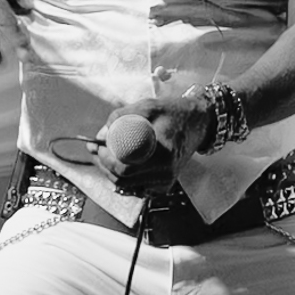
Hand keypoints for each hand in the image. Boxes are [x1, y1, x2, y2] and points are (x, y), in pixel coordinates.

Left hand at [93, 93, 213, 193]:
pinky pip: (134, 187)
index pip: (124, 167)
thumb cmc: (174, 113)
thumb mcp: (146, 107)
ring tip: (110, 151)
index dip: (106, 158)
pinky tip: (126, 162)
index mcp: (163, 151)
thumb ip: (121, 118)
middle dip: (104, 164)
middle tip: (99, 148)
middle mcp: (165, 171)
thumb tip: (102, 135)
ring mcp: (164, 181)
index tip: (98, 145)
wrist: (197, 124)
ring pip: (125, 185)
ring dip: (111, 170)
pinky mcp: (162, 186)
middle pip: (121, 178)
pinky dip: (125, 176)